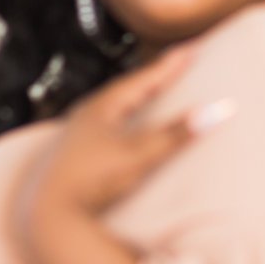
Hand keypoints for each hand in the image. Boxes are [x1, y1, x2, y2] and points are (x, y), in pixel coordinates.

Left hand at [18, 43, 234, 221]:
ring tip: (151, 94)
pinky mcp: (70, 158)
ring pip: (111, 108)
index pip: (142, 79)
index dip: (168, 66)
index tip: (190, 49)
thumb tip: (219, 110)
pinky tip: (123, 130)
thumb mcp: (139, 155)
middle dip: (151, 78)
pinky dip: (122, 120)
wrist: (45, 214)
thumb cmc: (92, 180)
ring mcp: (75, 137)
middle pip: (125, 90)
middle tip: (173, 66)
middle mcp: (85, 116)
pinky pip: (103, 127)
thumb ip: (177, 133)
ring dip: (134, 99)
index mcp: (101, 108)